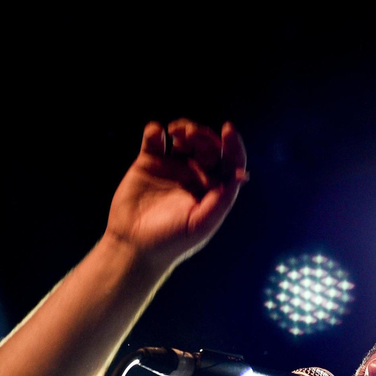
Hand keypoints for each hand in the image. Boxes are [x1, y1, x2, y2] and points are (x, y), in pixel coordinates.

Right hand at [105, 120, 247, 269]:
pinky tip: (156, 132)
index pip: (230, 161)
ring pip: (184, 138)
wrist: (134, 247)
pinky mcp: (148, 163)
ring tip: (177, 131)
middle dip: (204, 136)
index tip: (228, 130)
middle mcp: (195, 175)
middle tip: (192, 135)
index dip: (233, 145)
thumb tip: (241, 174)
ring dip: (185, 128)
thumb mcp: (201, 223)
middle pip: (207, 146)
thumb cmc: (172, 241)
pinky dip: (155, 131)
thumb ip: (222, 200)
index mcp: (213, 188)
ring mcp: (172, 167)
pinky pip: (154, 140)